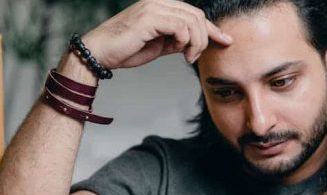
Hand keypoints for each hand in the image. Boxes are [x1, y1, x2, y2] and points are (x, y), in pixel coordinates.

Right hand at [81, 0, 231, 68]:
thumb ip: (176, 40)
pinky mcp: (150, 17)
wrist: (100, 53)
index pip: (194, 13)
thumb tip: (194, 43)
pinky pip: (181, 27)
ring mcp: (154, 7)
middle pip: (197, 16)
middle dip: (206, 38)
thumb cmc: (126, 49)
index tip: (226, 41)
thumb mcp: (159, 45)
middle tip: (196, 56)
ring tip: (188, 57)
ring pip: (192, 21)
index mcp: (160, 5)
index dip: (212, 28)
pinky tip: (180, 53)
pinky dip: (186, 42)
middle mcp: (158, 2)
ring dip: (197, 43)